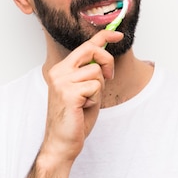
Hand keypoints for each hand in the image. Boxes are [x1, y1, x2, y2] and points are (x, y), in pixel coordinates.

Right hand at [40, 30, 123, 164]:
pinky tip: (84, 108)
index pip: (85, 46)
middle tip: (109, 76)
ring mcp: (62, 81)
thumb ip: (90, 73)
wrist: (62, 143)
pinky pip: (95, 87)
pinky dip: (95, 99)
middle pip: (91, 50)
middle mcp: (59, 72)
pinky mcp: (69, 93)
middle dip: (106, 61)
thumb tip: (103, 58)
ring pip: (96, 72)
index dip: (103, 36)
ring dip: (98, 89)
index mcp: (61, 69)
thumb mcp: (84, 91)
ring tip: (87, 102)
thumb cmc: (74, 120)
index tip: (118, 34)